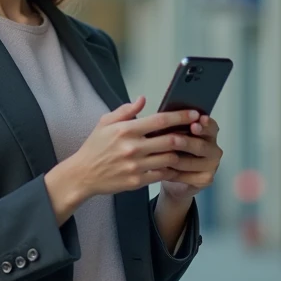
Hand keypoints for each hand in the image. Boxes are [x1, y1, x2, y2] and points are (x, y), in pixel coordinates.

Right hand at [44, 97, 199, 221]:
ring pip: (169, 158)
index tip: (194, 113)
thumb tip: (143, 99)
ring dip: (181, 153)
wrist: (82, 175)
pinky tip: (176, 163)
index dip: (180, 116)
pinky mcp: (136, 181)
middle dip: (187, 135)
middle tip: (197, 131)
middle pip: (169, 140)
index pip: (159, 120)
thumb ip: (126, 110)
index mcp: (125, 130)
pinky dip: (171, 168)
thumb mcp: (105, 123)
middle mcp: (132, 148)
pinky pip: (162, 174)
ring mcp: (135, 166)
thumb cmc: (95, 146)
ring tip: (189, 147)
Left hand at [158, 115, 221, 203]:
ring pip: (192, 162)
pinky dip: (172, 173)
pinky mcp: (206, 179)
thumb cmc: (175, 151)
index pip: (211, 127)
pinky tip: (161, 169)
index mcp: (210, 134)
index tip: (195, 124)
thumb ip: (176, 127)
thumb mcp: (175, 135)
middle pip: (201, 145)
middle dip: (186, 142)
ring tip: (161, 156)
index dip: (204, 125)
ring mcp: (212, 165)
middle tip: (175, 140)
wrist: (173, 175)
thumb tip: (166, 117)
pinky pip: (187, 176)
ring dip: (175, 159)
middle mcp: (214, 149)